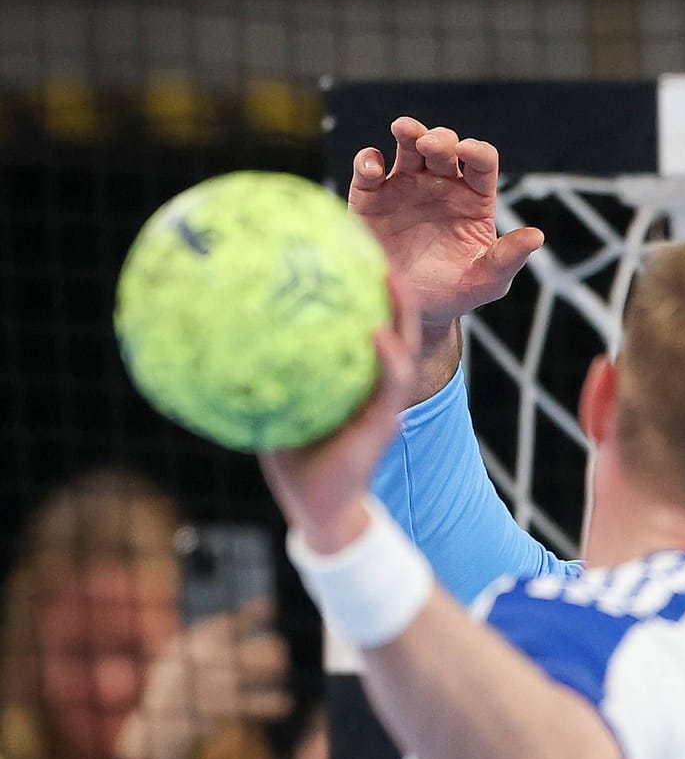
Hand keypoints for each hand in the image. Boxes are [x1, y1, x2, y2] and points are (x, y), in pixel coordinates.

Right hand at [116, 599, 291, 758]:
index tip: (270, 609)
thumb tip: (259, 614)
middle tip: (281, 651)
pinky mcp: (203, 714)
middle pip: (230, 650)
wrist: (153, 734)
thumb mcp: (184, 661)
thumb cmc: (180, 693)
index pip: (217, 627)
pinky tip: (284, 703)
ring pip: (237, 676)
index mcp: (181, 648)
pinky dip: (266, 703)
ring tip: (284, 669)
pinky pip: (242, 705)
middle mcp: (185, 665)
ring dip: (264, 672)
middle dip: (259, 649)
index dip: (246, 617)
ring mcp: (192, 689)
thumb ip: (213, 642)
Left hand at [259, 275, 420, 551]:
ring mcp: (382, 403)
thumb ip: (255, 377)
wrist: (319, 510)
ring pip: (402, 347)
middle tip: (374, 248)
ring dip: (401, 312)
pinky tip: (376, 333)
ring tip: (391, 278)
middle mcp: (372, 386)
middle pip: (390, 326)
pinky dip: (388, 357)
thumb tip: (208, 340)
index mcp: (351, 380)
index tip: (347, 251)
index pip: (362, 325)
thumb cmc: (293, 463)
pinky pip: (390, 383)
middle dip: (389, 289)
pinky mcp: (384, 422)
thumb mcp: (268, 412)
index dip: (360, 292)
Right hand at [350, 117, 544, 402]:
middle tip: (432, 145)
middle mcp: (441, 184)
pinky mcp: (371, 197)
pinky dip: (369, 160)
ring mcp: (405, 186)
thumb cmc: (456, 292)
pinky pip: (368, 168)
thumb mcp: (487, 280)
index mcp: (474, 198)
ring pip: (408, 146)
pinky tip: (373, 166)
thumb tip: (538, 237)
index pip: (482, 163)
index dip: (476, 152)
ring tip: (404, 130)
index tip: (469, 152)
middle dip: (440, 139)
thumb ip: (509, 257)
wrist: (413, 310)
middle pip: (445, 146)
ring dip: (408, 132)